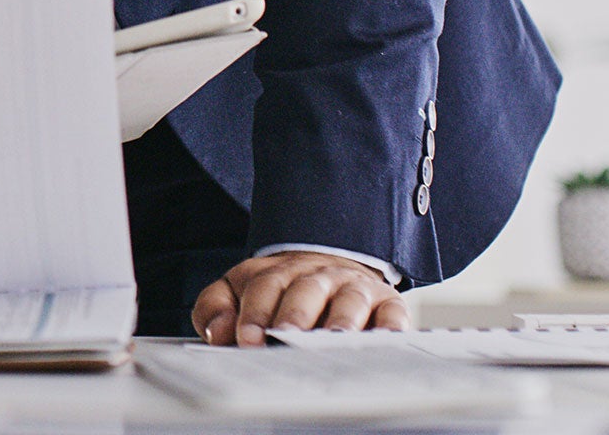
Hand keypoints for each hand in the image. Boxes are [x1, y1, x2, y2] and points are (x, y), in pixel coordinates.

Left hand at [193, 251, 407, 345]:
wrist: (330, 266)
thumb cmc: (280, 290)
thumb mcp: (238, 290)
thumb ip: (217, 306)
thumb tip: (216, 333)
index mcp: (276, 272)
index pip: (264, 287)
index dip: (255, 313)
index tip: (247, 339)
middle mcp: (316, 276)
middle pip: (305, 291)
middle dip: (295, 315)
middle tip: (286, 338)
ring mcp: (352, 288)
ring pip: (348, 300)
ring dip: (340, 321)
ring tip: (333, 341)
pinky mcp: (386, 303)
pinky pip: (392, 313)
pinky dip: (390, 326)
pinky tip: (384, 340)